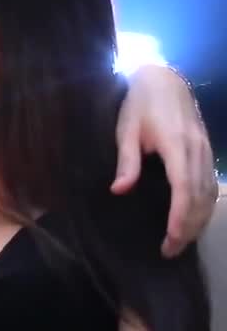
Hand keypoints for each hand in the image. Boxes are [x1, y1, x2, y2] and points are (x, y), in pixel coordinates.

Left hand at [111, 65, 217, 256]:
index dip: (180, 216)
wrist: (164, 79)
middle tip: (170, 250)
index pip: (184, 188)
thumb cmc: (139, 104)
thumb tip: (119, 190)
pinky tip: (194, 220)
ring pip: (210, 193)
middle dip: (188, 227)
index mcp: (177, 145)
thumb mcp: (126, 129)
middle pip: (200, 197)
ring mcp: (206, 151)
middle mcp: (197, 151)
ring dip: (198, 220)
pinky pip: (211, 185)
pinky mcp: (207, 152)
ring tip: (181, 242)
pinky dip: (205, 206)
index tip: (171, 237)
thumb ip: (126, 161)